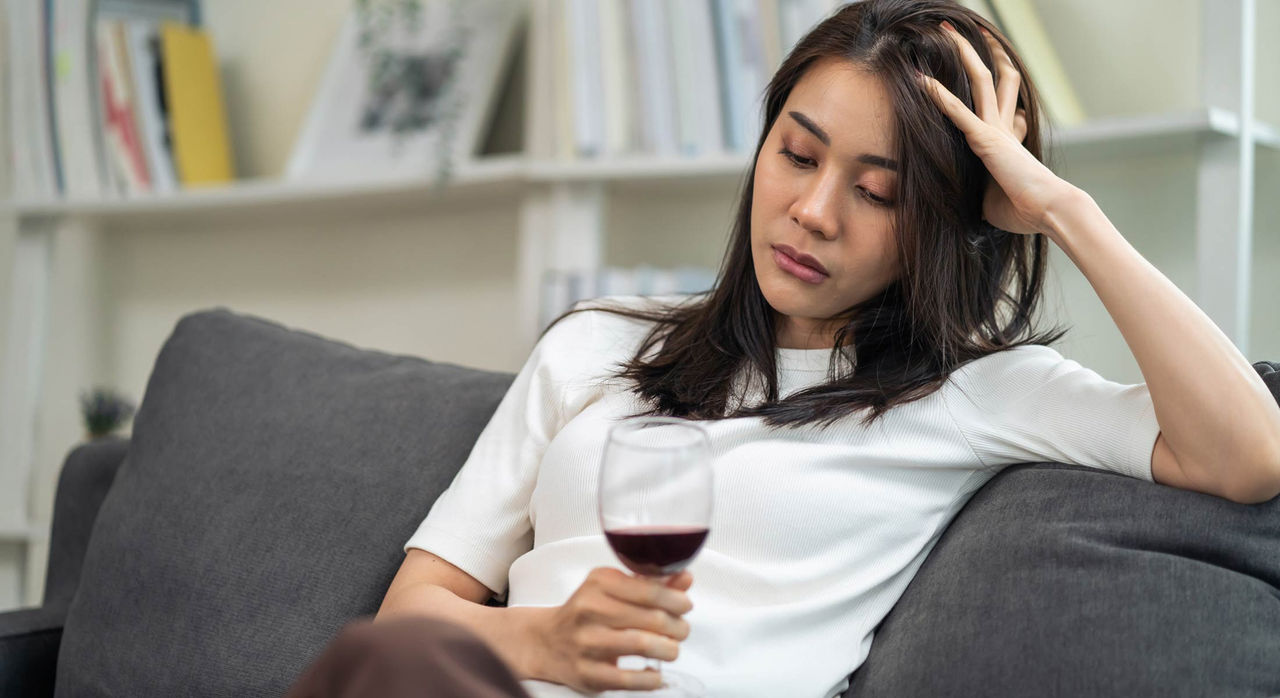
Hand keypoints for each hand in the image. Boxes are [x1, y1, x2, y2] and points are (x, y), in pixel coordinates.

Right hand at [530, 567, 693, 692]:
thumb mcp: (614, 588)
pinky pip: (629, 679)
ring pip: (642, 645)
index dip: (677, 600)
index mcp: (600, 582)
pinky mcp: (587, 673)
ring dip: (669, 649)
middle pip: (651, 618)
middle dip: (677, 626)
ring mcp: (587, 642)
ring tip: (672, 649)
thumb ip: (651, 583)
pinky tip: (655, 673)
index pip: (650, 590)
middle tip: (682, 631)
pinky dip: (650, 678)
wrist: (548, 641)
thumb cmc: (589, 612)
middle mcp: (590, 609)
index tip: (685, 606)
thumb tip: (685, 579)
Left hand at [915, 21, 1077, 236]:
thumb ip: (983, 191)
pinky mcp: (986, 140)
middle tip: (969, 31)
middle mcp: (1003, 126)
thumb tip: (975, 204)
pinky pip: (958, 112)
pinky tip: (921, 81)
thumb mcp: (996, 199)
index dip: (997, 82)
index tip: (986, 67)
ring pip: (980, 80)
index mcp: (1008, 138)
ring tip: (947, 31)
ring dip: (963, 54)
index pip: (1003, 101)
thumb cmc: (1024, 210)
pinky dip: (939, 96)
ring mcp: (995, 129)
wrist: (1048, 210)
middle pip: (996, 77)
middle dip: (981, 52)